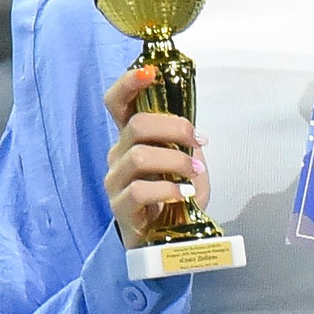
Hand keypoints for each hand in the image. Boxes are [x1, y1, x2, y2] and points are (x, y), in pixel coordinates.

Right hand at [103, 66, 209, 250]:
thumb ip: (185, 144)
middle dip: (174, 128)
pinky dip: (168, 189)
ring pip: (139, 156)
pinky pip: (139, 190)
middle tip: (198, 142)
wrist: (163, 239)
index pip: (117, 103)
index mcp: (131, 138)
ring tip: (193, 172)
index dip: (128, 84)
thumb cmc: (172, 198)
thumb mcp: (184, 164)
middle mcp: (118, 155)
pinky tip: (184, 194)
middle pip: (136, 125)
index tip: (149, 73)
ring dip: (175, 160)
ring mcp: (116, 181)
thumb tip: (195, 133)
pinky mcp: (120, 207)